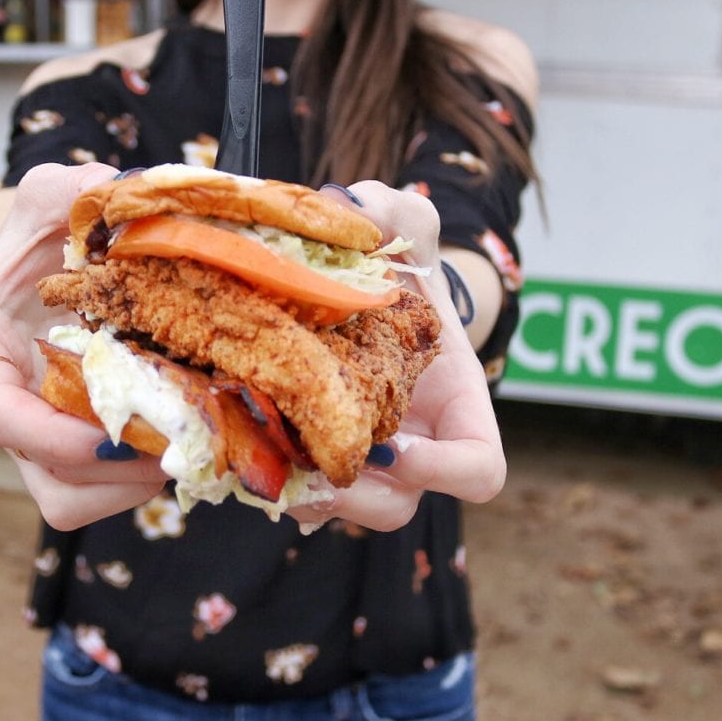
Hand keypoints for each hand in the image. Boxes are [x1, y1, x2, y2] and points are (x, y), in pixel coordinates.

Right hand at [0, 163, 165, 529]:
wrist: (40, 274)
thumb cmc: (38, 238)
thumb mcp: (47, 199)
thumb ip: (67, 190)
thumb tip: (105, 190)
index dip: (47, 434)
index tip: (110, 432)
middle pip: (41, 469)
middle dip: (111, 465)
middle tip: (175, 437)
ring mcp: (27, 437)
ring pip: (67, 498)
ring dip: (128, 483)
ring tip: (183, 445)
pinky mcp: (59, 455)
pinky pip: (91, 497)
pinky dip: (134, 485)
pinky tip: (173, 446)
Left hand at [288, 180, 505, 532]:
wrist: (367, 293)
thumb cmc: (400, 266)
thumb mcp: (405, 225)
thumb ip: (395, 211)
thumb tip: (352, 209)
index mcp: (454, 408)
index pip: (479, 469)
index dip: (446, 472)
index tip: (397, 446)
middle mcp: (413, 446)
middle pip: (398, 507)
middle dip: (355, 497)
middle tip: (313, 465)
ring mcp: (364, 459)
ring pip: (343, 511)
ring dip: (306, 497)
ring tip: (267, 462)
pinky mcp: (318, 456)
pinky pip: (301, 496)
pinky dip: (273, 483)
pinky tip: (242, 452)